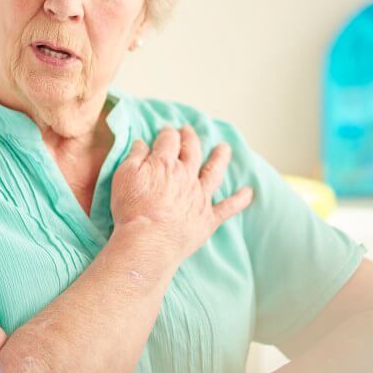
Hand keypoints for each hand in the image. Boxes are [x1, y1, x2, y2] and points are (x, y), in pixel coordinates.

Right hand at [111, 125, 253, 264]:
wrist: (149, 242)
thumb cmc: (132, 210)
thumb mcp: (124, 176)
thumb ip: (134, 156)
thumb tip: (142, 143)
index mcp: (165, 163)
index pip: (169, 140)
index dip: (168, 133)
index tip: (167, 131)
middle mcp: (186, 176)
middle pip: (192, 150)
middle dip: (190, 138)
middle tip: (189, 131)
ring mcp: (199, 197)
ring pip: (213, 172)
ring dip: (220, 158)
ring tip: (224, 148)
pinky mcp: (207, 218)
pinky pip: (228, 207)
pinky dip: (239, 200)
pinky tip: (248, 193)